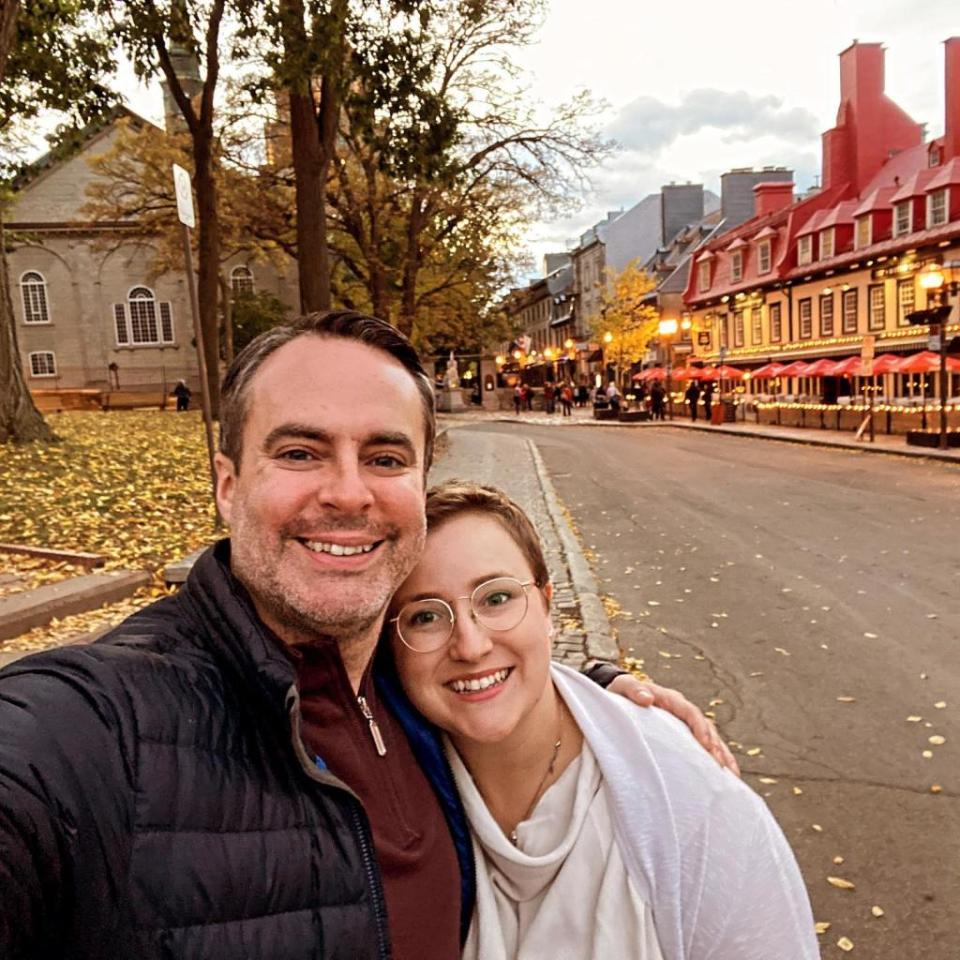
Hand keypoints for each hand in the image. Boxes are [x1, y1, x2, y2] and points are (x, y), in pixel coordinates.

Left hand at [605, 674, 740, 775]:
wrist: (620, 694)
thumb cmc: (621, 692)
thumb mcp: (623, 687)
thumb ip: (634, 690)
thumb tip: (647, 698)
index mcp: (670, 699)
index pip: (690, 712)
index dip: (700, 728)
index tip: (706, 745)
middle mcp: (681, 710)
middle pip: (705, 727)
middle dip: (715, 747)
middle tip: (722, 767)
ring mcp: (684, 723)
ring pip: (710, 738)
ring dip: (722, 755)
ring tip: (733, 777)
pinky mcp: (684, 735)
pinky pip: (704, 747)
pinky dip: (716, 759)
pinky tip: (726, 777)